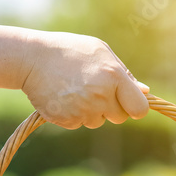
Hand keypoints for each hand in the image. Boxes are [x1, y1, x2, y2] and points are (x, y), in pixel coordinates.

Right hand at [21, 31, 149, 128]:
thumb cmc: (69, 51)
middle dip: (112, 107)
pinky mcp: (67, 120)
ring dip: (91, 111)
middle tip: (94, 89)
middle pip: (120, 117)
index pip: (139, 109)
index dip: (136, 108)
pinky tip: (63, 96)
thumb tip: (145, 92)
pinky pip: (79, 124)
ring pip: (98, 122)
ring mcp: (83, 110)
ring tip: (75, 89)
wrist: (29, 59)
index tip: (130, 104)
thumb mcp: (100, 52)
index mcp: (113, 77)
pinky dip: (73, 114)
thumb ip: (124, 74)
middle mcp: (101, 96)